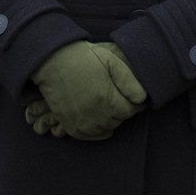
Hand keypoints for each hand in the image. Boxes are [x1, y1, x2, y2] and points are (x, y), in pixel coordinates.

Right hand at [26, 41, 147, 139]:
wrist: (53, 61)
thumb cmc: (84, 58)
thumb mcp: (111, 62)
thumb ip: (129, 81)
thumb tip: (142, 99)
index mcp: (106, 98)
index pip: (129, 111)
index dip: (135, 105)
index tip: (136, 99)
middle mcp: (94, 114)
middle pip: (117, 121)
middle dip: (122, 112)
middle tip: (121, 101)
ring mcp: (80, 121)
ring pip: (103, 130)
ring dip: (109, 121)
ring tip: (110, 109)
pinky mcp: (68, 123)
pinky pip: (86, 136)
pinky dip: (95, 132)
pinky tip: (99, 122)